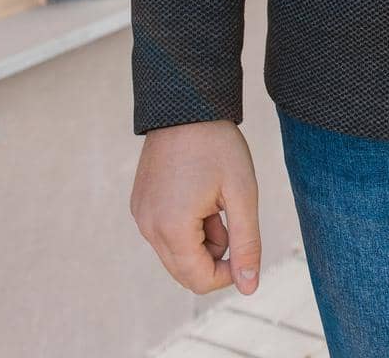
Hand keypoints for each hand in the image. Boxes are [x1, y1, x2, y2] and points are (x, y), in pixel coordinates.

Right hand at [130, 119, 261, 294]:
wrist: (186, 103)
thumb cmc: (217, 145)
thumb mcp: (242, 193)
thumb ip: (246, 244)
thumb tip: (249, 286)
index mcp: (171, 228)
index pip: (199, 280)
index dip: (228, 273)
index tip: (245, 245)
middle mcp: (148, 227)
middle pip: (184, 271)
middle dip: (213, 254)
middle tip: (228, 213)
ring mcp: (140, 215)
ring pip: (175, 252)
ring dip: (200, 238)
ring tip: (214, 199)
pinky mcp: (139, 203)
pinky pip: (163, 232)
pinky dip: (185, 225)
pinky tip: (198, 192)